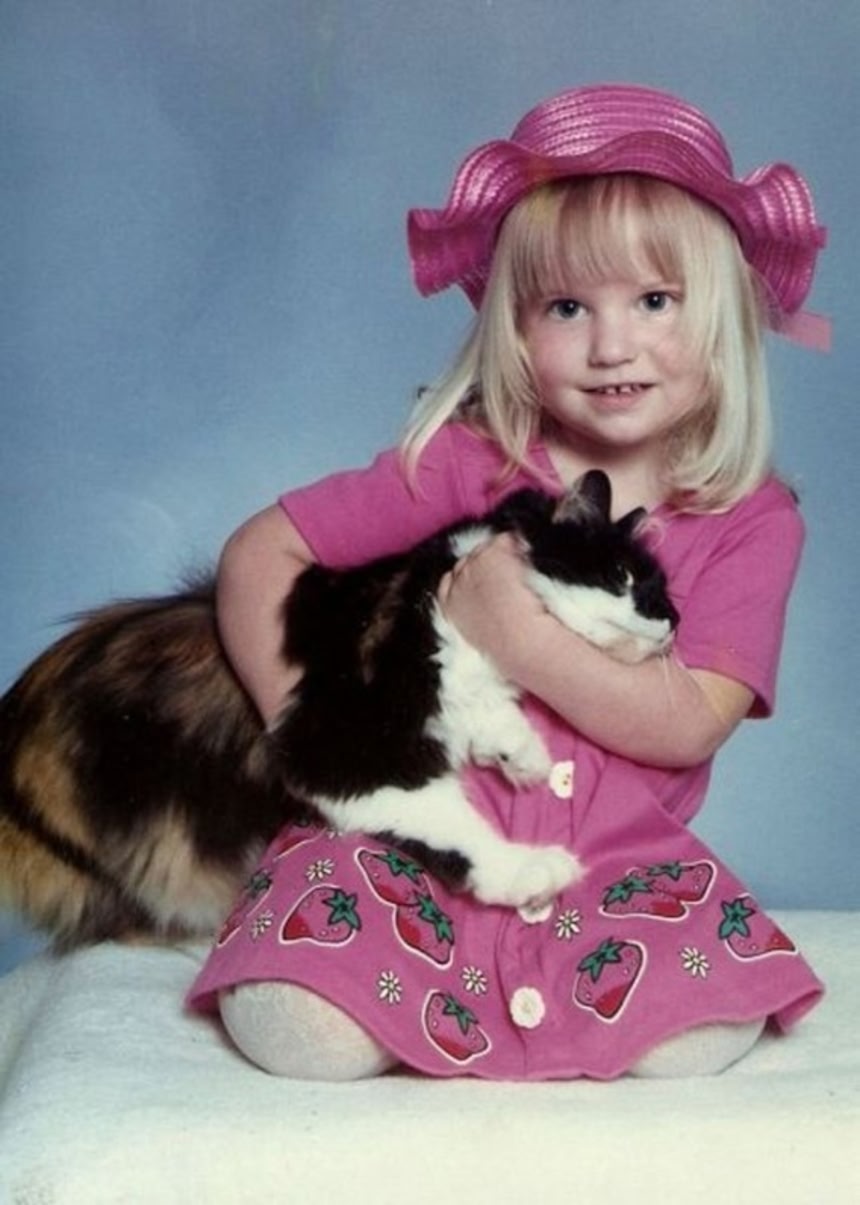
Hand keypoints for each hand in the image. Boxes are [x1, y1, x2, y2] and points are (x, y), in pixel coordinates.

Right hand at [438, 533, 544, 659]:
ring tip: (518, 571)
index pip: (449, 580)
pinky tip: (528, 560)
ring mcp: (475, 565)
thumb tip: (482, 606)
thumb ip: (472, 615)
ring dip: (501, 555)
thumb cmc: (504, 647)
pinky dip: (519, 546)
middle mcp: (458, 580)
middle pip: (467, 561)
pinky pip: (506, 539)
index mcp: (449, 603)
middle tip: (504, 577)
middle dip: (483, 565)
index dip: (469, 579)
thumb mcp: (476, 635)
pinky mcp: (494, 554)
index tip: (484, 585)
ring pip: (486, 548)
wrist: (519, 642)